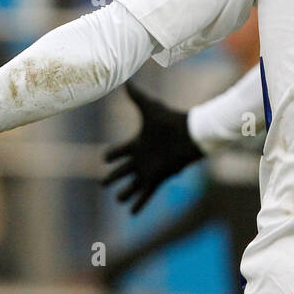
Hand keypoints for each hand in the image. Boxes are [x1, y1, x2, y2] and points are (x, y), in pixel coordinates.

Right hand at [101, 81, 203, 213]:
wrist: (191, 133)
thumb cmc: (171, 120)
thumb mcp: (150, 107)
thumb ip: (136, 95)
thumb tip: (125, 80)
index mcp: (138, 143)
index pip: (119, 151)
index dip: (110, 154)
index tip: (103, 157)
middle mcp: (142, 158)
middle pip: (122, 170)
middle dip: (113, 176)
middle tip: (102, 183)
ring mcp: (149, 170)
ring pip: (133, 184)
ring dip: (126, 193)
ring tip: (118, 199)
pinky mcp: (158, 178)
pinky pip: (146, 194)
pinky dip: (139, 204)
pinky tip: (132, 213)